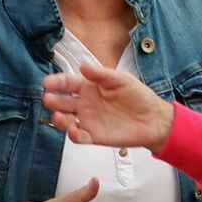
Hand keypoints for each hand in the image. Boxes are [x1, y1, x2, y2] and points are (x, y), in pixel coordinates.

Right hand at [41, 59, 174, 151]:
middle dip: (54, 100)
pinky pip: (79, 136)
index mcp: (90, 87)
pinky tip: (73, 130)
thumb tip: (82, 65)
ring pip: (67, 120)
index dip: (57, 82)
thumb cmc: (139, 96)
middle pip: (63, 102)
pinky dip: (73, 135)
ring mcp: (88, 120)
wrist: (154, 119)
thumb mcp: (121, 80)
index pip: (68, 83)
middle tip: (48, 99)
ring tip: (57, 116)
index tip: (48, 82)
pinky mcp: (94, 136)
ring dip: (59, 119)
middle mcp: (86, 104)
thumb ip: (101, 74)